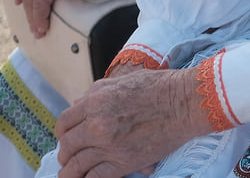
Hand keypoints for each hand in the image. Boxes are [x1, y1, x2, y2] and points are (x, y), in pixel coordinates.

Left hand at [56, 69, 208, 177]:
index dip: (63, 133)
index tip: (67, 138)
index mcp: (95, 101)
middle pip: (67, 146)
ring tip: (71, 175)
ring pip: (75, 166)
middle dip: (66, 153)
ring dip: (70, 172)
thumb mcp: (124, 81)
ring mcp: (108, 145)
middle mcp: (97, 124)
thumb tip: (82, 105)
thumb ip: (98, 93)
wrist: (186, 102)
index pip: (65, 122)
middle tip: (70, 157)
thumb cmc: (161, 87)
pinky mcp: (123, 162)